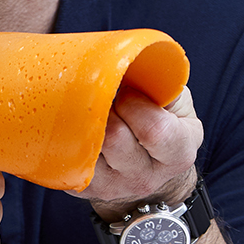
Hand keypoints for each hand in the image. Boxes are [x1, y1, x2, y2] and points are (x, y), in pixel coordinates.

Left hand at [72, 86, 202, 220]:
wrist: (148, 171)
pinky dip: (65, 136)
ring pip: (85, 148)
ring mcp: (112, 187)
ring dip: (83, 121)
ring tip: (90, 111)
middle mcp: (145, 176)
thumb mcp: (174, 104)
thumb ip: (161, 83)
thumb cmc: (161, 125)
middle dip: (106, 109)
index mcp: (178, 153)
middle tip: (104, 99)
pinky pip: (65, 158)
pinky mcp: (82, 188)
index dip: (135, 103)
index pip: (155, 130)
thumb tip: (127, 55)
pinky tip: (73, 126)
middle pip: (115, 139)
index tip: (127, 91)